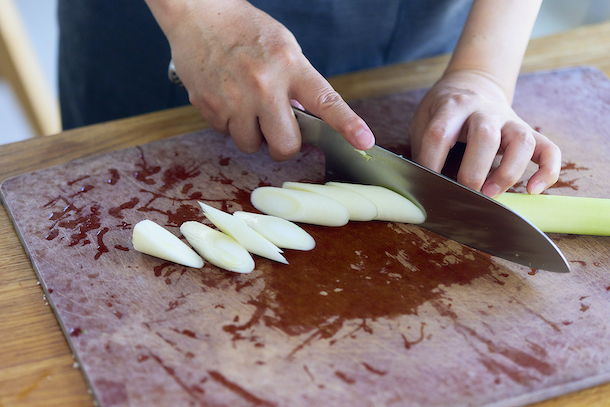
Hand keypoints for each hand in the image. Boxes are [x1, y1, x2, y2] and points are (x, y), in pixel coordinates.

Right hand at [152, 0, 373, 160]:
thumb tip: (303, 118)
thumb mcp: (283, 47)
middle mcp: (264, 85)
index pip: (326, 101)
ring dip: (252, 134)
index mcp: (290, 66)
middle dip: (283, 145)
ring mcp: (235, 99)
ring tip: (246, 106)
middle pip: (285, 144)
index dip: (348, 125)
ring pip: (252, 145)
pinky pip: (226, 134)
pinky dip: (228, 124)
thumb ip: (298, 83)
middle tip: (278, 131)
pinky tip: (227, 99)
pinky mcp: (210, 107)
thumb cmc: (243, 30)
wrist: (198, 14)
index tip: (364, 141)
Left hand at [409, 70, 560, 196]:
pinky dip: (547, 171)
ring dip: (508, 171)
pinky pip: (549, 149)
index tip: (427, 184)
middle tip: (464, 193)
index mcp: (452, 106)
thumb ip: (423, 147)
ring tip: (491, 193)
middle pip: (485, 135)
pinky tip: (533, 190)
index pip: (439, 134)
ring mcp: (509, 120)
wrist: (473, 84)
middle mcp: (483, 111)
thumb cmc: (443, 111)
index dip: (430, 162)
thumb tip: (422, 184)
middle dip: (473, 170)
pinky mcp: (528, 131)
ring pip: (521, 141)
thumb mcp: (423, 120)